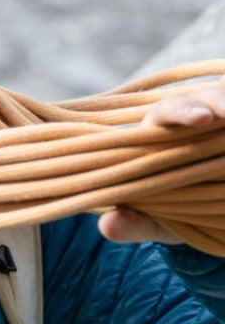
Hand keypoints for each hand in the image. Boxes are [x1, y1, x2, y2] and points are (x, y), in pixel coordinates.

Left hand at [98, 83, 224, 244]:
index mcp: (163, 130)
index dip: (184, 111)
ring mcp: (224, 117)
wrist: (209, 211)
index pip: (170, 111)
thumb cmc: (175, 207)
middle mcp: (199, 115)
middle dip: (223, 102)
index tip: (200, 118)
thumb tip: (109, 226)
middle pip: (213, 98)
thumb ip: (136, 222)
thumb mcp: (159, 220)